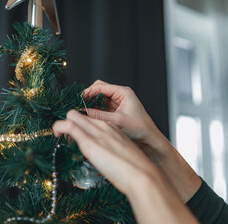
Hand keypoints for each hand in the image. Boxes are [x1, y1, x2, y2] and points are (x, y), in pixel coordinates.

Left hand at [52, 110, 198, 223]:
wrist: (142, 175)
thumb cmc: (135, 170)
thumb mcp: (122, 154)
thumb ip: (111, 150)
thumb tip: (104, 157)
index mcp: (112, 127)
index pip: (90, 118)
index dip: (81, 125)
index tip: (76, 136)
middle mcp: (103, 126)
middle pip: (79, 113)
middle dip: (69, 122)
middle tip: (66, 137)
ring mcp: (96, 132)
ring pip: (72, 115)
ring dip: (63, 125)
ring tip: (60, 136)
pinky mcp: (88, 141)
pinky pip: (68, 126)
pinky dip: (58, 127)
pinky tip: (56, 134)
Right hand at [84, 80, 200, 201]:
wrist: (150, 140)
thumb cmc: (139, 129)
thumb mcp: (117, 121)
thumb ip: (98, 115)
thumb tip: (82, 112)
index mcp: (123, 92)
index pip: (101, 86)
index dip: (88, 92)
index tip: (78, 99)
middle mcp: (119, 95)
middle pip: (98, 90)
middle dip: (88, 97)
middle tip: (78, 105)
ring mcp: (117, 103)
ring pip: (98, 99)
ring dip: (90, 104)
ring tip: (81, 112)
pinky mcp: (114, 111)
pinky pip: (100, 107)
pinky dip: (93, 111)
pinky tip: (87, 117)